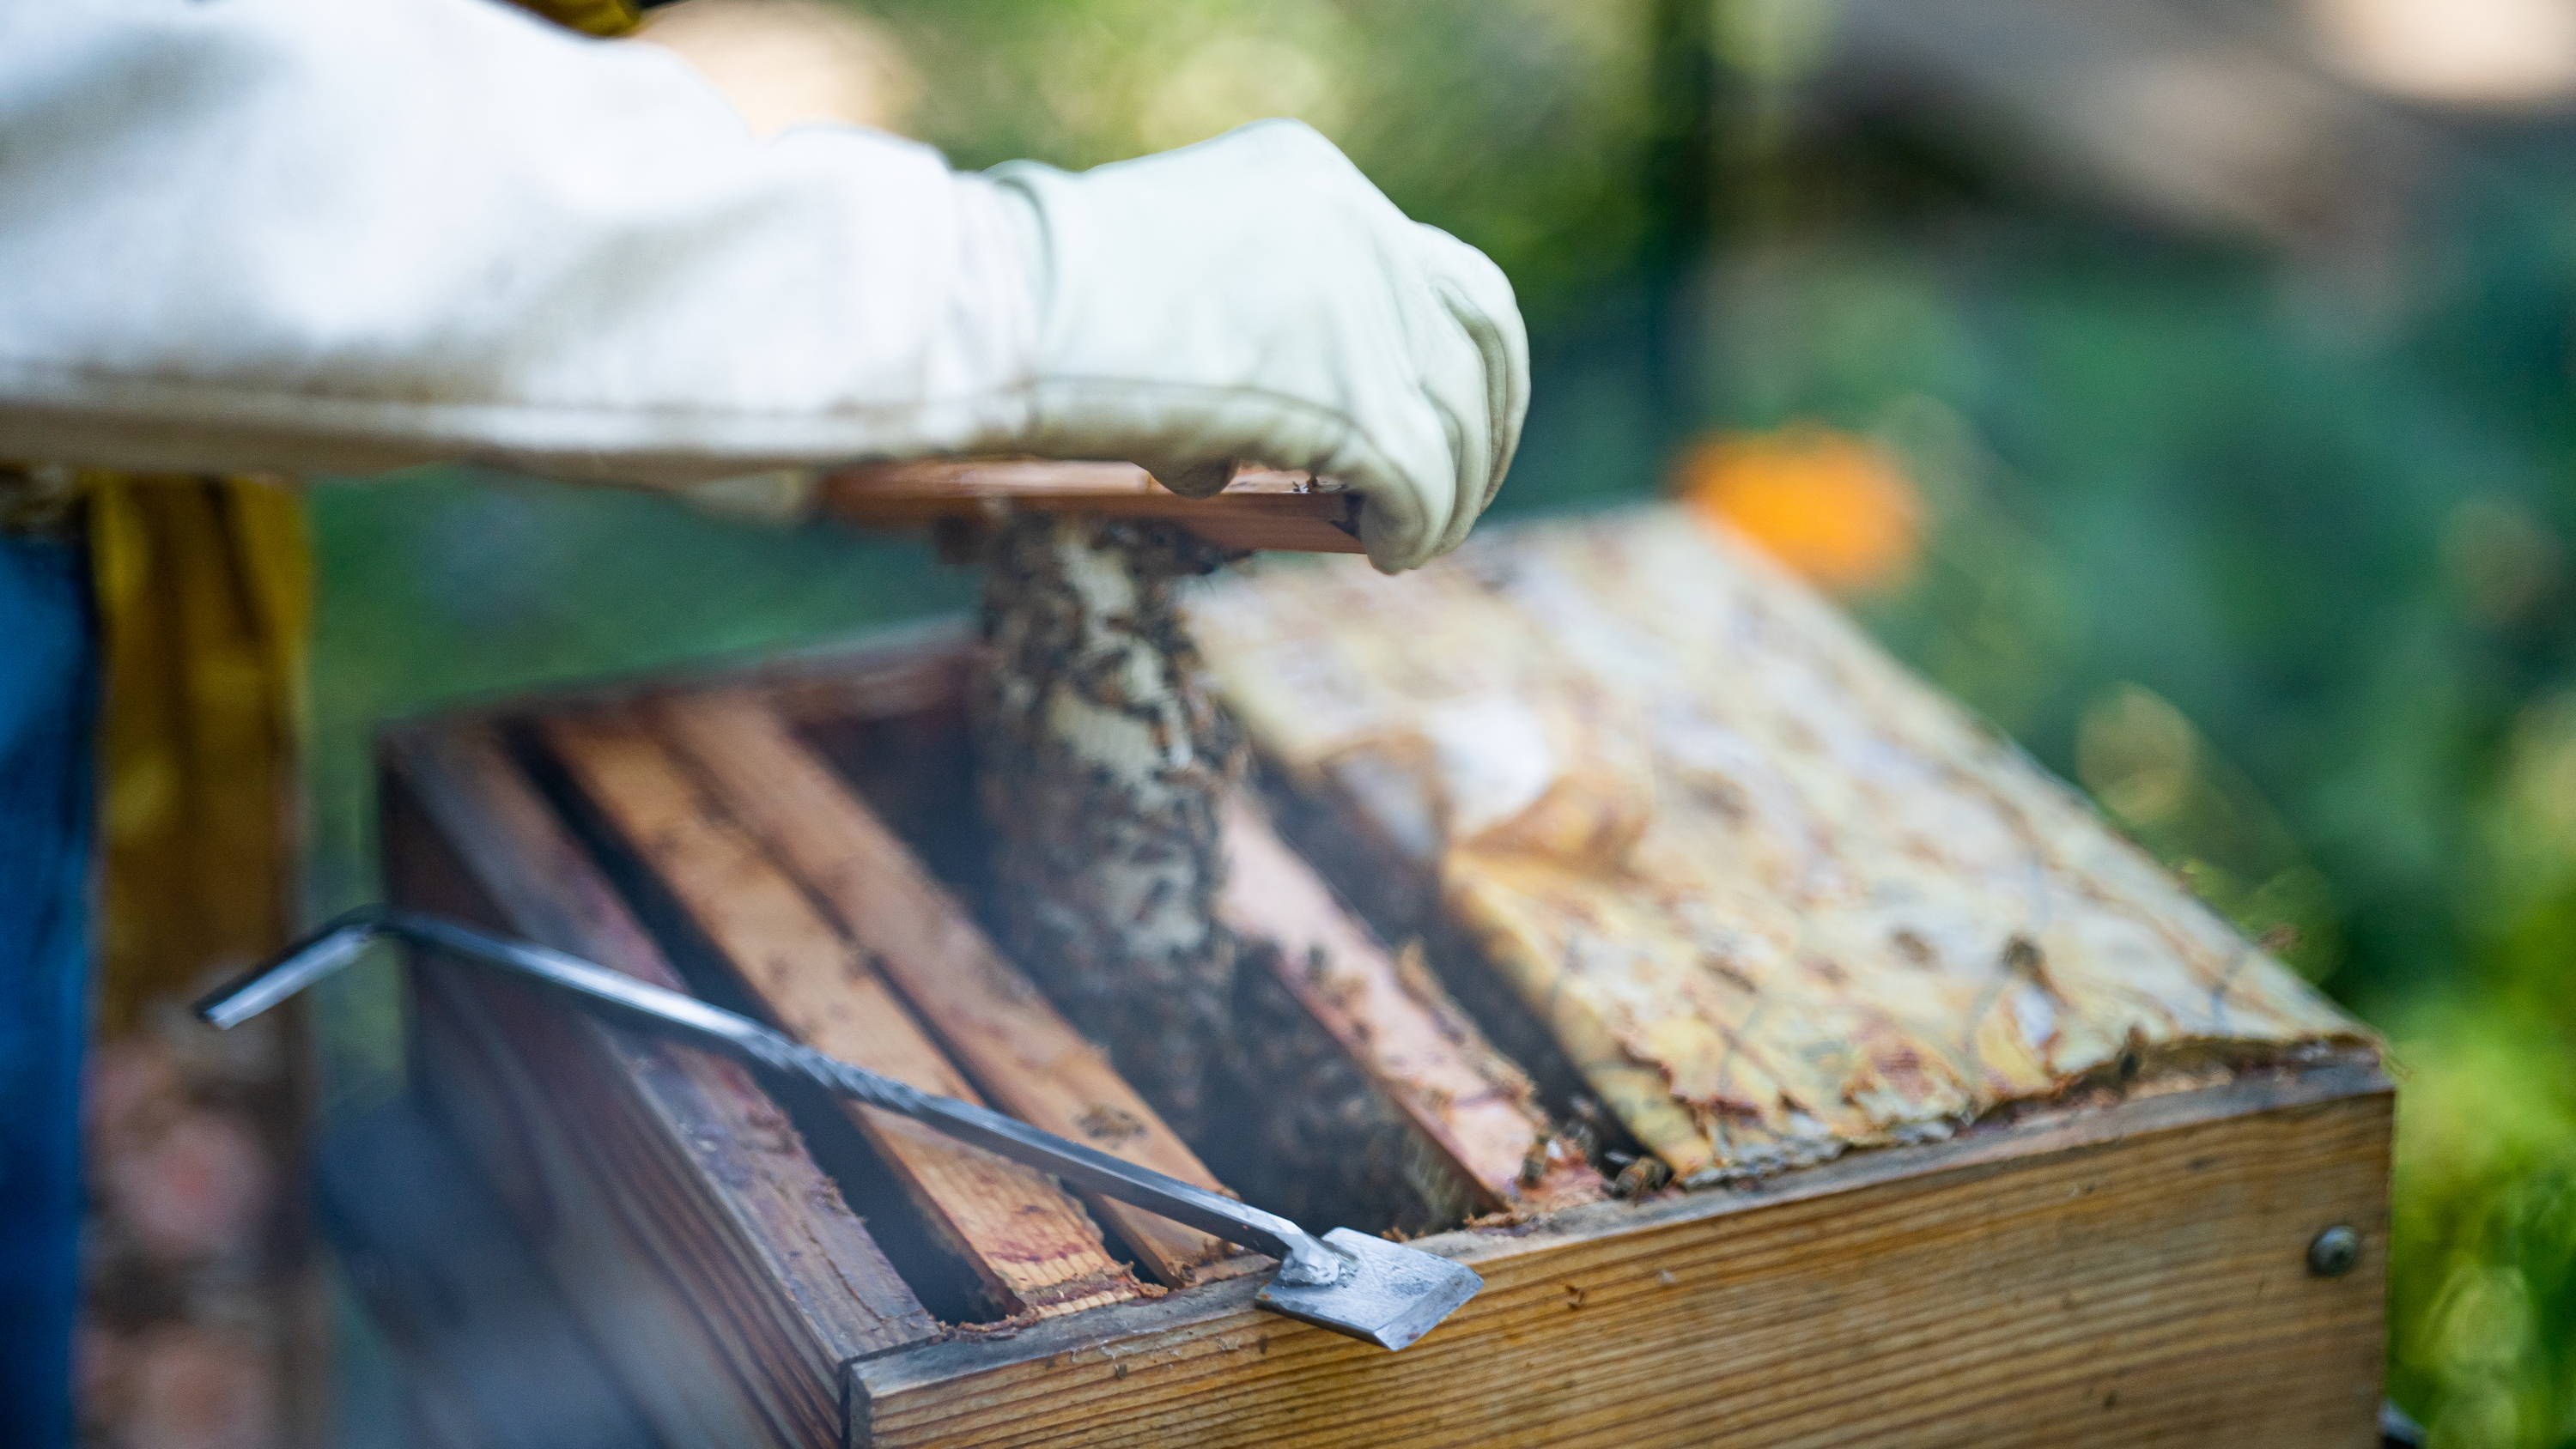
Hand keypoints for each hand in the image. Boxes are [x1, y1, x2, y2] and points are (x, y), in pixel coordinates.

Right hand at [986, 120, 1527, 571]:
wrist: (1004, 309)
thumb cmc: (1041, 306)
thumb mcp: (1168, 281)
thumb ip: (1237, 333)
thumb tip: (1246, 454)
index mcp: (1313, 179)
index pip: (1438, 270)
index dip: (1461, 357)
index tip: (1450, 416)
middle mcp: (1357, 227)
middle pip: (1478, 335)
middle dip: (1482, 425)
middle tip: (1454, 493)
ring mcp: (1363, 309)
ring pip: (1452, 418)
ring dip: (1445, 493)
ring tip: (1409, 540)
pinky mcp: (1352, 397)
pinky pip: (1418, 479)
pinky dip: (1415, 526)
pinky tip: (1389, 552)